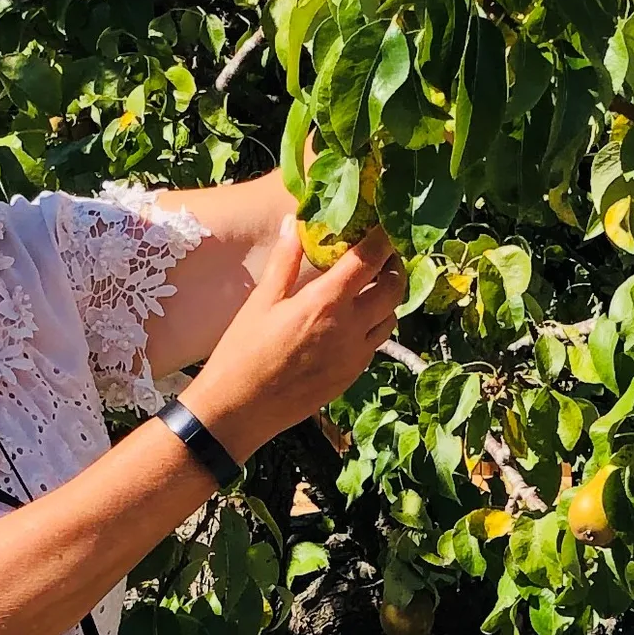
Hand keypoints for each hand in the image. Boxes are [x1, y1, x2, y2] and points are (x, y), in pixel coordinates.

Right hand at [183, 211, 403, 457]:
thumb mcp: (261, 302)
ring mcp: (355, 355)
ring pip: (391, 317)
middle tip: (381, 255)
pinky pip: (376, 343)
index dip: (382, 239)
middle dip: (392, 267)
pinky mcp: (353, 375)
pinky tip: (353, 321)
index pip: (369, 260)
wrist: (240, 411)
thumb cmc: (243, 352)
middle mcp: (350, 328)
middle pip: (393, 288)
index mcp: (325, 303)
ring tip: (369, 287)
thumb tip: (293, 223)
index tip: (383, 225)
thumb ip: (284, 261)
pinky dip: (374, 325)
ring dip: (387, 298)